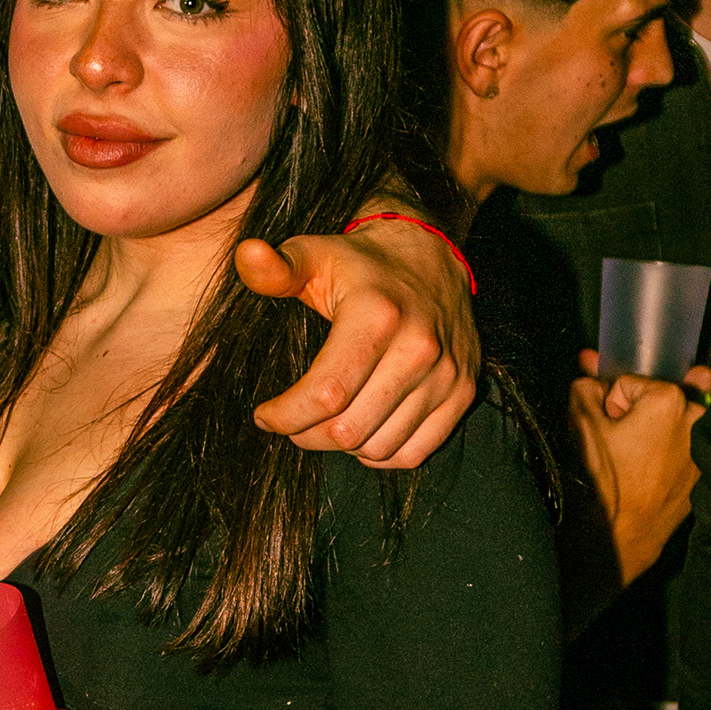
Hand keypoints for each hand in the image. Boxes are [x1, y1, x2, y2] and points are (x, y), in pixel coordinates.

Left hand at [237, 219, 478, 471]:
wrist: (431, 257)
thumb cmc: (359, 263)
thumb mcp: (313, 255)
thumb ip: (276, 267)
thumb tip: (248, 254)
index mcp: (377, 316)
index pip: (326, 394)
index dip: (286, 416)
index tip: (265, 415)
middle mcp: (419, 348)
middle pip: (348, 429)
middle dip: (306, 435)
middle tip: (291, 421)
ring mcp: (446, 374)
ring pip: (378, 448)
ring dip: (341, 446)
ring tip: (323, 422)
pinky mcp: (462, 392)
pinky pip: (414, 452)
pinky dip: (380, 454)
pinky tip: (361, 429)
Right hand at [568, 351, 710, 588]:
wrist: (625, 533)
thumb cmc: (606, 480)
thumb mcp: (583, 425)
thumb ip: (585, 388)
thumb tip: (590, 371)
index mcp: (668, 399)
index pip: (627, 382)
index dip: (611, 400)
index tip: (607, 422)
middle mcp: (696, 416)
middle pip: (665, 391)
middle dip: (646, 402)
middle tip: (628, 422)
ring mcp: (706, 444)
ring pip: (688, 413)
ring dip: (670, 418)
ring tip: (643, 439)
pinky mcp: (706, 468)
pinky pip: (694, 442)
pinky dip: (679, 444)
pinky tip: (655, 463)